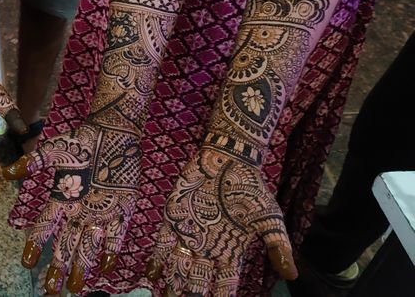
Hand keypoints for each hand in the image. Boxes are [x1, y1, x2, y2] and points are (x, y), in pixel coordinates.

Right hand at [3, 124, 137, 293]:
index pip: (44, 228)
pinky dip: (109, 252)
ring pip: (87, 247)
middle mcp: (79, 212)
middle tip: (50, 290)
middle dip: (57, 268)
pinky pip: (115, 236)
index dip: (35, 245)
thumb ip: (34, 162)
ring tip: (72, 288)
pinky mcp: (122, 211)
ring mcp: (100, 213)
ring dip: (80, 267)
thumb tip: (6, 172)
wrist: (114, 132)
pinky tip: (104, 269)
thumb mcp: (55, 149)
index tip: (26, 263)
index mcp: (61, 199)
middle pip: (65, 246)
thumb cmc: (83, 139)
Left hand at [145, 148, 297, 295]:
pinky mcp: (174, 219)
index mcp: (231, 251)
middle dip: (192, 295)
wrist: (228, 159)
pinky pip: (162, 243)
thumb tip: (292, 276)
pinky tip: (150, 273)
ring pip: (179, 266)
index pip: (225, 283)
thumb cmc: (251, 189)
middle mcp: (209, 248)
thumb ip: (278, 246)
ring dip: (173, 283)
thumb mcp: (269, 218)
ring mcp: (190, 234)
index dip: (221, 296)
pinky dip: (156, 258)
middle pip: (198, 280)